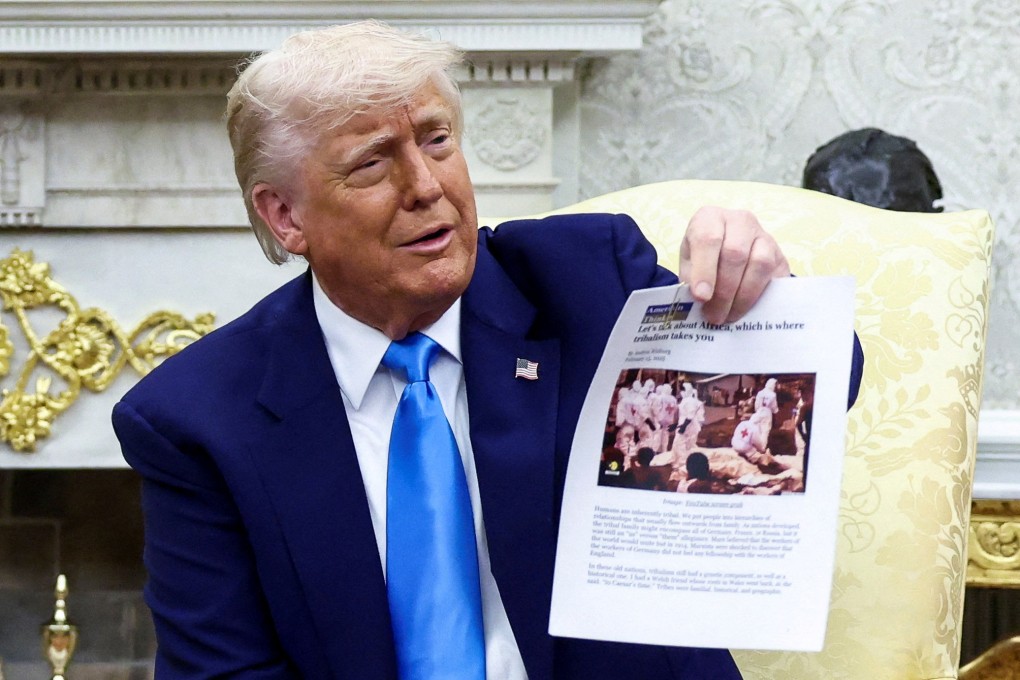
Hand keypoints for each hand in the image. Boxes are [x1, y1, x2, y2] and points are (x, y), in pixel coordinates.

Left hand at [679, 206, 789, 324]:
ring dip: (744, 296)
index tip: (701, 297)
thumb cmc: (702, 258)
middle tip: (714, 316)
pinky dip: (762, 297)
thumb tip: (701, 301)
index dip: (704, 270)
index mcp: (710, 218)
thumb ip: (692, 279)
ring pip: (760, 263)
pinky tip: (748, 311)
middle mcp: (740, 221)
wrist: (726, 254)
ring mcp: (764, 236)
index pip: (708, 239)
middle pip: (735, 254)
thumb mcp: (688, 264)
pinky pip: (777, 277)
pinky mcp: (780, 255)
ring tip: (730, 316)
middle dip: (724, 291)